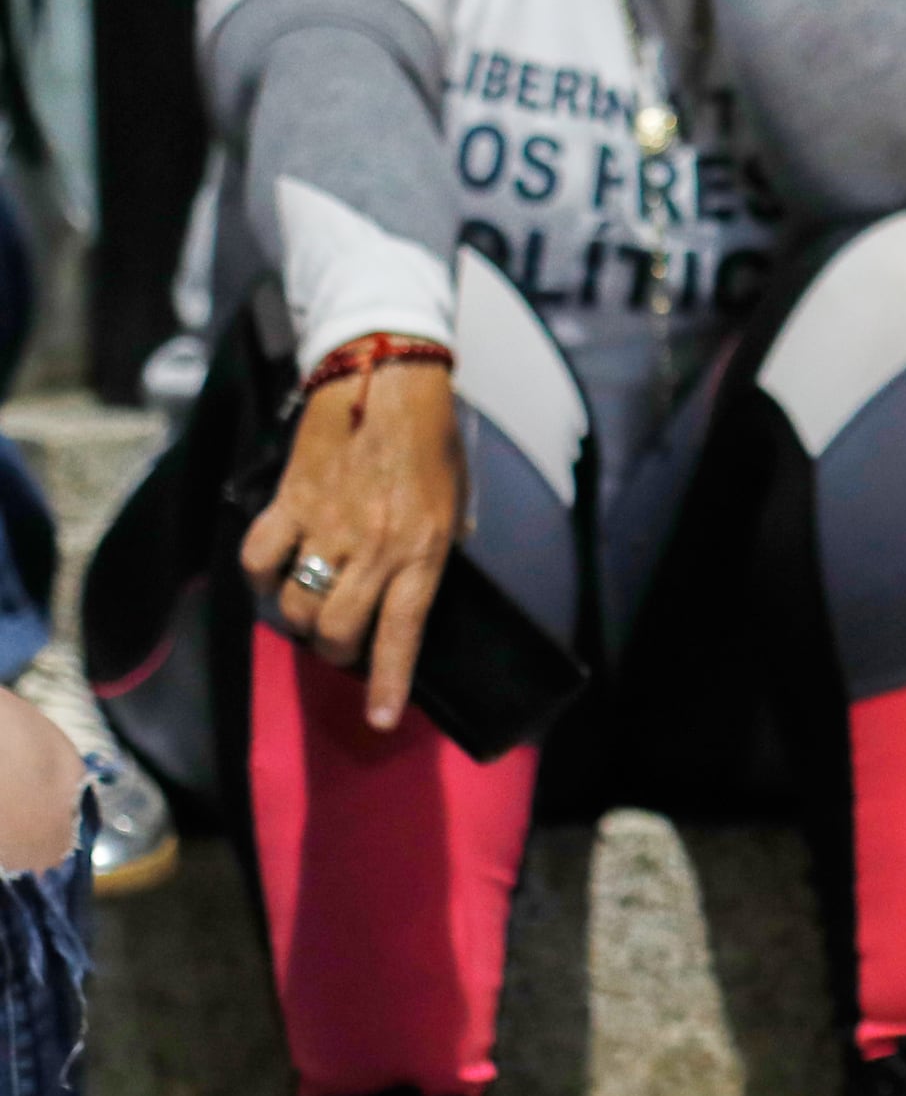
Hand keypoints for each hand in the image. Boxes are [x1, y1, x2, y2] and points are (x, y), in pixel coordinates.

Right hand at [236, 353, 466, 730]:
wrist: (388, 377)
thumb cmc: (431, 441)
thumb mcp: (457, 501)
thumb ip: (441, 548)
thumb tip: (422, 590)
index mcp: (424, 549)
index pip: (401, 632)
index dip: (387, 682)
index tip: (381, 718)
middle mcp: (374, 546)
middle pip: (336, 631)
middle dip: (335, 654)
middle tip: (340, 647)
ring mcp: (327, 525)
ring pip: (296, 605)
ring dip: (300, 619)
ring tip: (312, 608)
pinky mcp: (289, 501)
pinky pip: (258, 559)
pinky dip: (263, 575)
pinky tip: (276, 572)